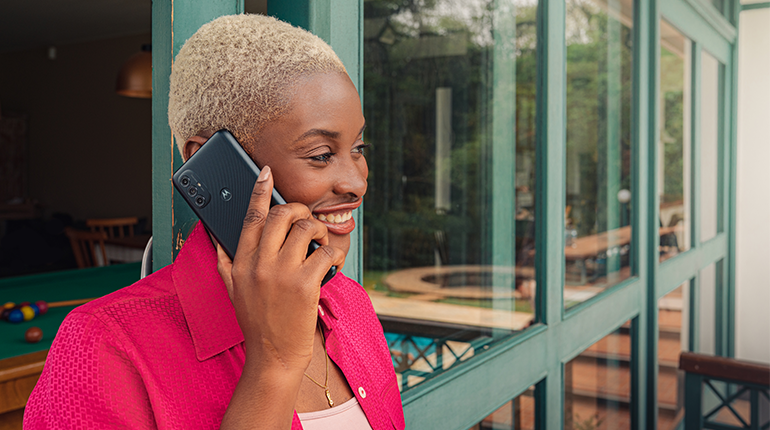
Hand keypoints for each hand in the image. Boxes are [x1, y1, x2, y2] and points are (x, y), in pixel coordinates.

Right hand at [216, 166, 345, 371]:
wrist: (273, 356)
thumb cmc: (257, 322)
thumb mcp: (232, 290)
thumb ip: (225, 261)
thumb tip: (216, 235)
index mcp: (241, 262)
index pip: (250, 218)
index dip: (259, 191)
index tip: (265, 172)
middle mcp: (259, 263)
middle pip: (282, 215)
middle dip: (300, 211)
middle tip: (307, 222)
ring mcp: (282, 273)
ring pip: (306, 229)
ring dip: (319, 232)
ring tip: (320, 245)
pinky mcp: (304, 284)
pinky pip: (325, 252)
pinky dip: (334, 254)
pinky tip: (332, 264)